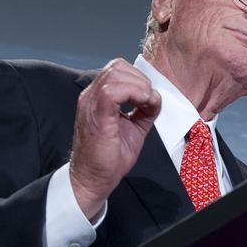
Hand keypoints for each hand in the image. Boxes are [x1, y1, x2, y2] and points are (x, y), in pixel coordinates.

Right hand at [69, 59, 160, 218]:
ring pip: (116, 73)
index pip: (118, 69)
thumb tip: (156, 97)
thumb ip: (144, 110)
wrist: (93, 179)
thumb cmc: (108, 157)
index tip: (149, 99)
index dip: (138, 78)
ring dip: (139, 86)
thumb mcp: (134, 127)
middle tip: (148, 101)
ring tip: (145, 104)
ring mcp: (91, 104)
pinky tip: (142, 105)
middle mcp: (91, 96)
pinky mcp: (96, 115)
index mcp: (98, 97)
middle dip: (141, 80)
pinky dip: (134, 93)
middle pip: (118, 66)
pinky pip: (112, 90)